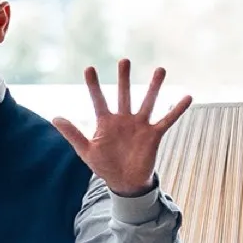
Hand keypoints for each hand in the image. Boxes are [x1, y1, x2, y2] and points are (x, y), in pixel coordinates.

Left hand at [50, 60, 190, 195]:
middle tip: (124, 60)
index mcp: (106, 123)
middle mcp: (124, 120)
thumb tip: (55, 118)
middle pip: (124, 94)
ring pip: (147, 102)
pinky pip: (167, 120)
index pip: (98, 100)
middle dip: (124, 78)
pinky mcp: (153, 135)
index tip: (89, 68)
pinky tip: (187, 97)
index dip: (93, 85)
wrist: (124, 182)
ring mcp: (139, 126)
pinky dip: (176, 109)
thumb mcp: (86, 151)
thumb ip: (72, 134)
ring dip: (154, 87)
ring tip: (160, 69)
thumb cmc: (104, 165)